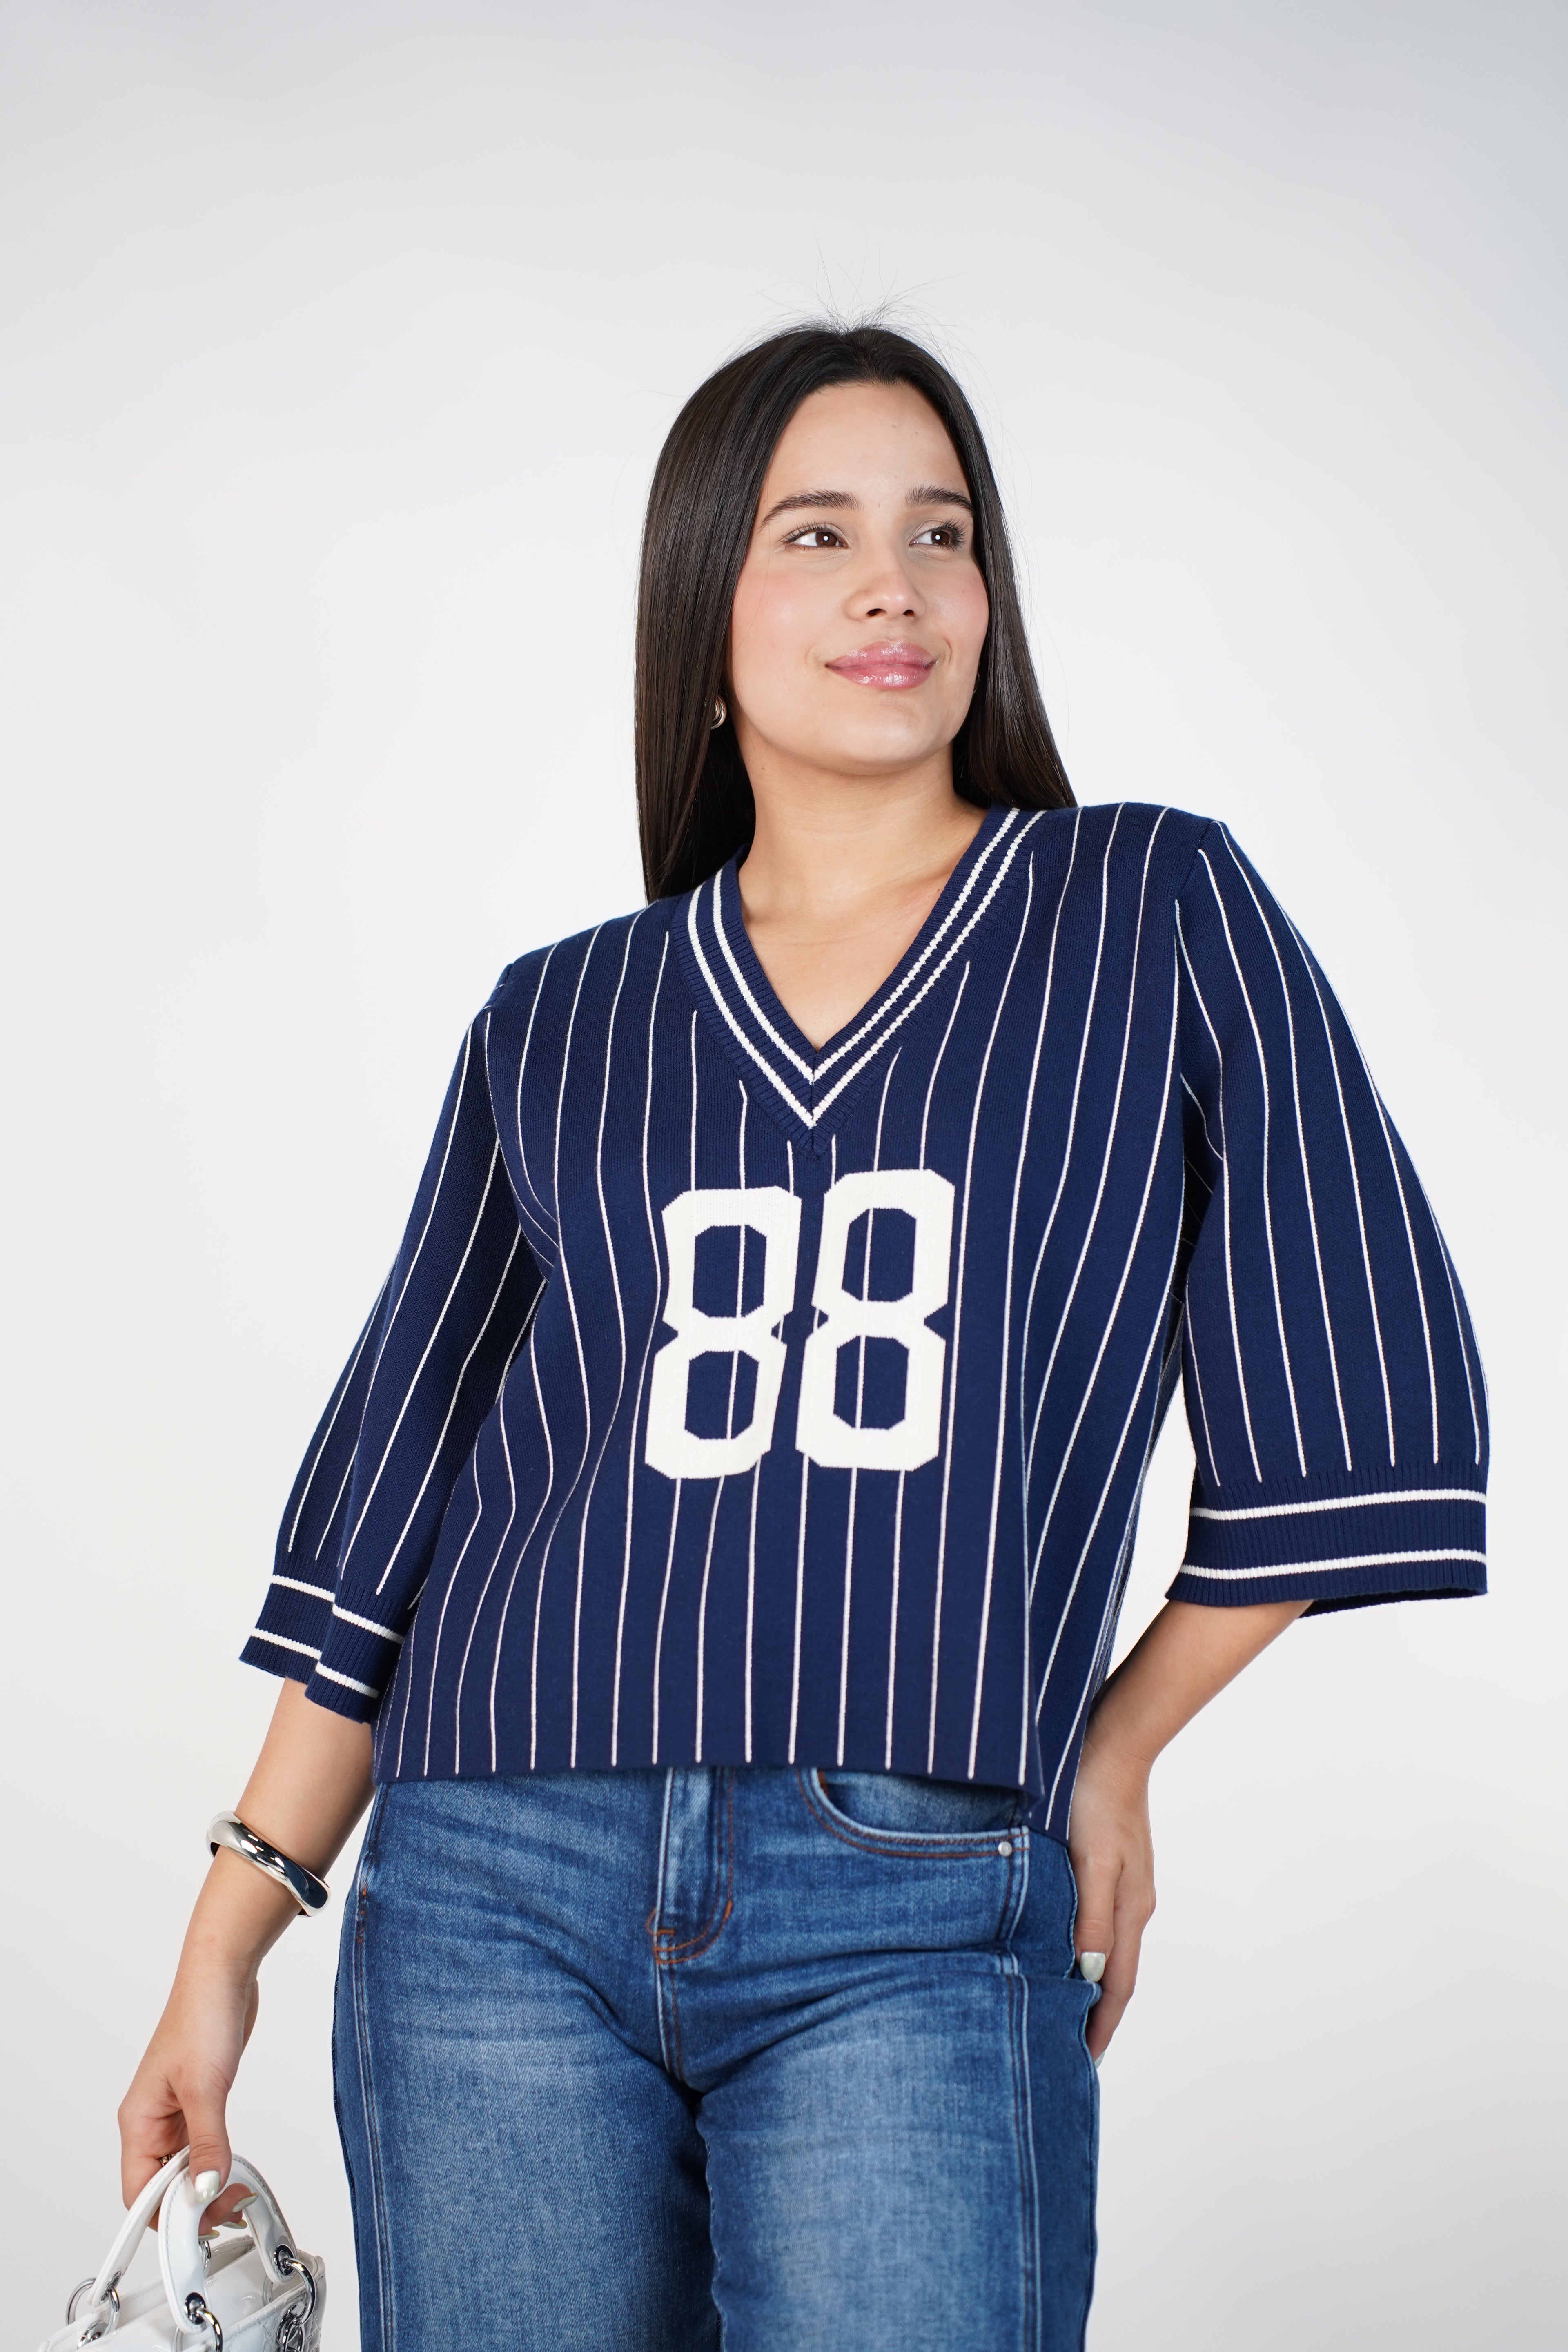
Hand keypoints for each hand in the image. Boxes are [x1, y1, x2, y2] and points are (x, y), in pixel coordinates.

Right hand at [118, 1948, 261, 2229]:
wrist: (223, 1975)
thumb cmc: (202, 2016)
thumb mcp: (205, 2088)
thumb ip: (206, 2143)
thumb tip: (206, 2189)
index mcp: (138, 2121)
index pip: (139, 2191)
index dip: (166, 2216)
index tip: (200, 2226)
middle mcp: (151, 2121)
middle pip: (160, 2185)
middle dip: (191, 2204)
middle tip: (229, 2209)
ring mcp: (173, 2112)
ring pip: (180, 2169)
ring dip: (204, 2185)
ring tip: (236, 2194)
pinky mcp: (196, 2102)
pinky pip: (198, 2147)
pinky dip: (213, 2162)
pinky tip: (232, 2168)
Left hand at [1064, 1599, 1306, 2061]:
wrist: (1112, 1740)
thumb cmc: (1094, 1797)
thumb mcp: (1090, 1861)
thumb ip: (1090, 1918)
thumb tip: (1088, 1978)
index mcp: (1128, 1910)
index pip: (1114, 1986)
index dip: (1099, 2028)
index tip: (1081, 2066)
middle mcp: (1132, 1903)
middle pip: (1114, 1975)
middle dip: (1096, 2016)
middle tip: (1070, 2054)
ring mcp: (1126, 1883)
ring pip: (1106, 1949)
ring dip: (1091, 1985)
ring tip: (1066, 2013)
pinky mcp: (1113, 1863)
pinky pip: (1100, 1921)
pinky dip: (1086, 1948)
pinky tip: (1066, 1949)